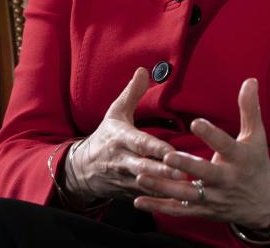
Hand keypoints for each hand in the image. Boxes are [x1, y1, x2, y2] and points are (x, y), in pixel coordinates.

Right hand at [66, 67, 183, 199]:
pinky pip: (147, 197)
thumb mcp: (115, 113)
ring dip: (166, 187)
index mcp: (120, 138)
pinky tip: (180, 199)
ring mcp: (126, 179)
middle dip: (163, 171)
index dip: (155, 148)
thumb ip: (132, 93)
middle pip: (145, 167)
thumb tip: (143, 70)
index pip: (139, 143)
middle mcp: (122, 160)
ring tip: (187, 187)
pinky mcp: (130, 192)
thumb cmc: (105, 137)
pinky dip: (162, 199)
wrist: (81, 170)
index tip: (171, 151)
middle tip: (184, 172)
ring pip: (148, 185)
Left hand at [132, 78, 269, 228]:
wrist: (263, 205)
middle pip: (205, 174)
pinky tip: (138, 200)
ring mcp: (213, 198)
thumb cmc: (256, 163)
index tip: (196, 123)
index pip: (225, 145)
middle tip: (167, 156)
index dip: (211, 134)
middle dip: (186, 166)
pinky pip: (178, 210)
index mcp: (239, 158)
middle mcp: (226, 180)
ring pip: (186, 194)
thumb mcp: (256, 136)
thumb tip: (249, 80)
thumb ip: (249, 108)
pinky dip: (158, 207)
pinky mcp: (202, 210)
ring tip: (141, 176)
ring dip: (163, 188)